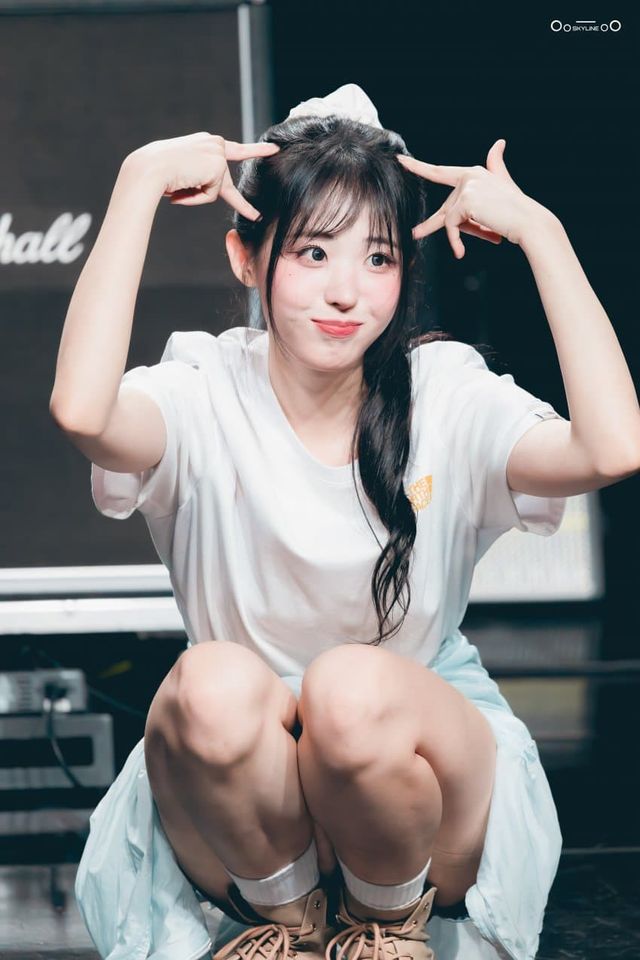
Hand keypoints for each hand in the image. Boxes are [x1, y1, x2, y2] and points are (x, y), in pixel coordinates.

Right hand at [126, 132, 279, 219]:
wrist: (149, 168)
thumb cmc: (158, 172)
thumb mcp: (180, 171)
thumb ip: (199, 177)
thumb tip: (211, 190)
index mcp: (204, 143)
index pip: (233, 150)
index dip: (255, 151)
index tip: (272, 149)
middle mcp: (213, 143)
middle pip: (236, 161)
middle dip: (257, 158)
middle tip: (276, 149)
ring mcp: (216, 153)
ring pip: (216, 189)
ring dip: (198, 195)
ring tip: (178, 185)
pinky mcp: (217, 166)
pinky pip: (212, 195)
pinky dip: (197, 197)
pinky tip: (183, 185)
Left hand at [396, 139, 543, 257]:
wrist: (528, 222)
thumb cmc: (514, 212)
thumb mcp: (502, 189)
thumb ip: (495, 167)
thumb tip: (499, 142)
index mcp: (474, 173)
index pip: (440, 172)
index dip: (419, 167)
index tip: (401, 161)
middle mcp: (469, 175)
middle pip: (445, 206)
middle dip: (432, 225)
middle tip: (414, 234)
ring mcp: (467, 186)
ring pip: (448, 218)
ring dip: (456, 236)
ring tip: (460, 251)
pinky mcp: (466, 200)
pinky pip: (451, 225)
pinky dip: (455, 241)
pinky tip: (460, 252)